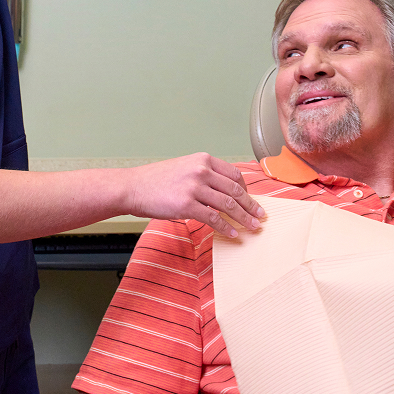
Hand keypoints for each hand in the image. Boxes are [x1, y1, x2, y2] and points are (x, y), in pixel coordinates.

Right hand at [120, 154, 265, 237]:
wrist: (133, 187)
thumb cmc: (155, 180)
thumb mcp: (183, 168)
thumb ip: (203, 175)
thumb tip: (223, 191)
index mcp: (203, 159)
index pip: (234, 174)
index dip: (246, 190)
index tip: (251, 200)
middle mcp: (201, 170)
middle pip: (235, 190)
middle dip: (251, 205)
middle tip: (260, 216)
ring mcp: (194, 187)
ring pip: (228, 204)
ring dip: (243, 218)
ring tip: (253, 227)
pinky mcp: (186, 204)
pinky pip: (213, 218)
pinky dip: (226, 227)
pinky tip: (232, 234)